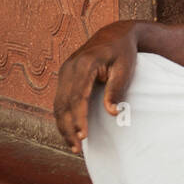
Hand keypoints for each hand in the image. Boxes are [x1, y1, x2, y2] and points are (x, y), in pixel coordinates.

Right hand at [53, 21, 138, 152]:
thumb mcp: (125, 68)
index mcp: (85, 64)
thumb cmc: (123, 52)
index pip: (77, 97)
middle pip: (64, 103)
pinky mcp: (65, 76)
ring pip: (58, 104)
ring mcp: (65, 71)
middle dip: (68, 128)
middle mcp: (69, 67)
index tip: (83, 136)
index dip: (79, 118)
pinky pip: (60, 100)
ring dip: (63, 126)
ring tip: (73, 146)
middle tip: (77, 149)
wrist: (115, 34)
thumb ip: (116, 90)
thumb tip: (112, 112)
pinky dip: (62, 118)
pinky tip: (69, 131)